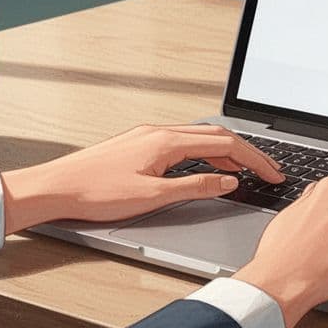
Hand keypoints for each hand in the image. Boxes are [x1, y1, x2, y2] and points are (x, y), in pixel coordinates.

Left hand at [0, 124, 284, 233]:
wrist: (55, 187)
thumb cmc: (94, 193)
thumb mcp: (153, 196)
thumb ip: (195, 187)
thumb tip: (227, 181)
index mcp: (166, 141)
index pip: (224, 143)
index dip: (254, 158)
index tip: (272, 172)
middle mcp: (158, 131)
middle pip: (215, 135)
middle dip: (246, 152)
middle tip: (267, 170)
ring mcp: (147, 136)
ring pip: (198, 137)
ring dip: (225, 151)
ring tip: (244, 171)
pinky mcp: (138, 144)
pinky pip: (181, 142)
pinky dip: (203, 152)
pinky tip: (206, 166)